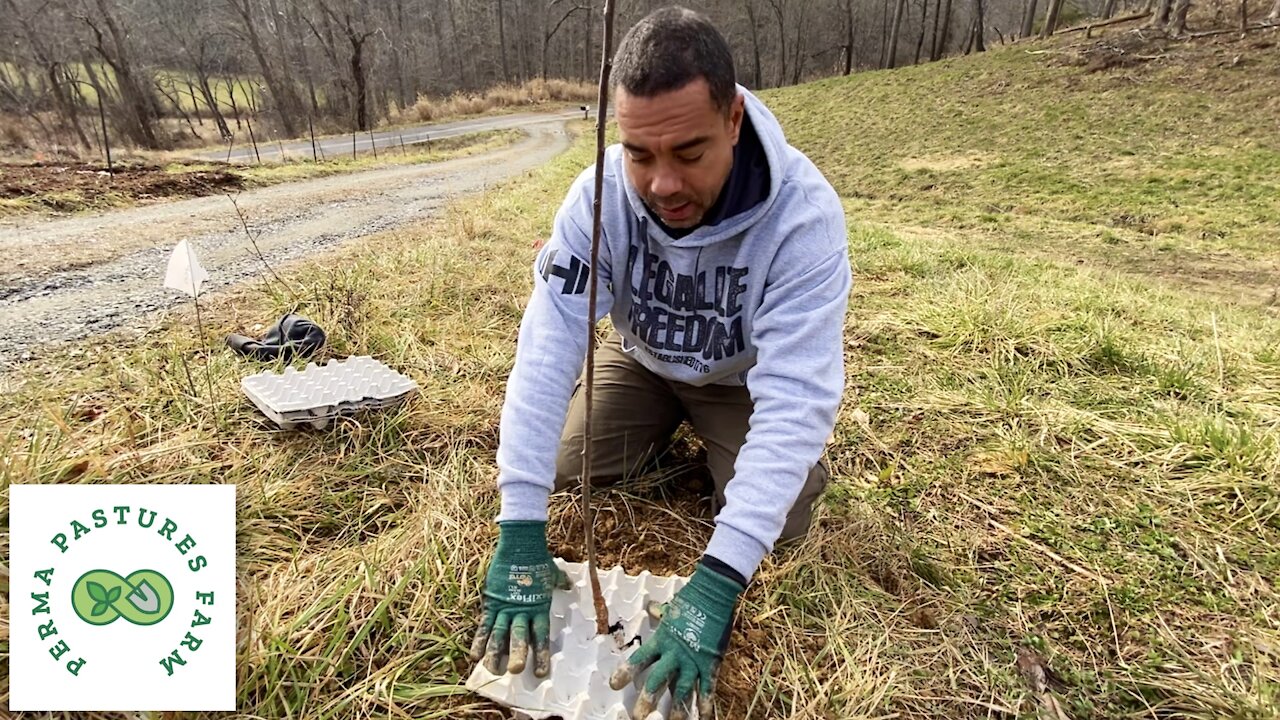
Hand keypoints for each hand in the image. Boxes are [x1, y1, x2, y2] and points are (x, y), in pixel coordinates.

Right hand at [469, 521, 570, 676]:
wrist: (519, 545)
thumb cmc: (538, 559)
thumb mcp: (551, 573)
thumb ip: (559, 582)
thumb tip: (569, 585)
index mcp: (538, 607)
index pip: (540, 636)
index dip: (540, 654)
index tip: (540, 673)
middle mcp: (521, 610)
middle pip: (519, 636)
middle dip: (517, 654)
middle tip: (515, 670)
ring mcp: (504, 607)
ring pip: (499, 634)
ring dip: (494, 653)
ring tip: (492, 670)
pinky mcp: (491, 601)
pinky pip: (484, 624)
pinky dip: (479, 639)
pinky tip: (474, 655)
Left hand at [609, 563, 744, 718]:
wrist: (713, 594)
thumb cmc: (691, 599)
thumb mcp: (671, 608)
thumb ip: (660, 613)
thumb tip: (652, 608)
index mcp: (661, 640)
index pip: (639, 659)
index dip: (626, 672)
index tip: (614, 685)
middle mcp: (674, 654)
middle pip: (657, 681)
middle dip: (647, 701)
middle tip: (638, 716)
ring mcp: (693, 661)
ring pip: (682, 691)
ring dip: (676, 710)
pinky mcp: (711, 664)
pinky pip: (707, 689)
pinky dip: (706, 704)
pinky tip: (704, 718)